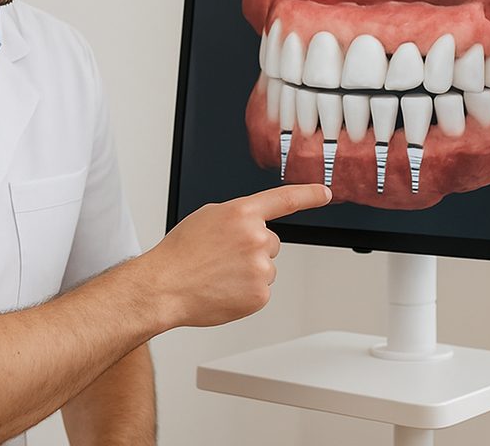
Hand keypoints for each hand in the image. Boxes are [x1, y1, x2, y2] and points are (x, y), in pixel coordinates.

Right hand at [142, 183, 331, 328]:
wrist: (164, 287)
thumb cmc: (180, 254)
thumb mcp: (207, 218)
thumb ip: (237, 217)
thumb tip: (252, 225)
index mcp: (242, 214)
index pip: (284, 199)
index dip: (308, 195)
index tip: (324, 193)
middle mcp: (256, 238)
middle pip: (271, 242)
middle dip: (253, 249)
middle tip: (224, 258)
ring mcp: (260, 267)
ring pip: (266, 268)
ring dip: (248, 272)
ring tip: (219, 275)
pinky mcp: (260, 294)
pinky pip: (261, 290)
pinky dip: (246, 292)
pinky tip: (224, 290)